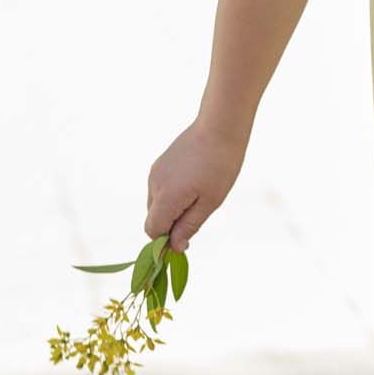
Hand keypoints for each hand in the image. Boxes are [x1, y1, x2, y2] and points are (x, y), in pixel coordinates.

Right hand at [144, 118, 245, 248]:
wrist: (219, 126)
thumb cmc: (220, 166)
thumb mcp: (210, 202)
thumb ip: (189, 226)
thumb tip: (175, 248)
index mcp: (166, 197)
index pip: (152, 230)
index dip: (165, 241)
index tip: (187, 238)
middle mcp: (154, 184)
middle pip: (153, 218)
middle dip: (171, 224)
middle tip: (199, 213)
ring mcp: (155, 172)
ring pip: (156, 204)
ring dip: (173, 209)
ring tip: (200, 194)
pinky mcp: (160, 164)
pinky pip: (160, 189)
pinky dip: (172, 195)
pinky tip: (194, 183)